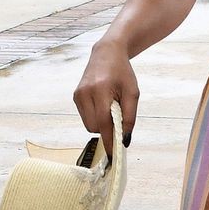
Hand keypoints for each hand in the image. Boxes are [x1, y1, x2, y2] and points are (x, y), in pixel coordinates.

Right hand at [73, 41, 136, 155]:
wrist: (106, 54)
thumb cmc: (123, 73)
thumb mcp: (133, 94)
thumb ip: (129, 117)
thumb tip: (125, 140)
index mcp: (100, 90)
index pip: (103, 123)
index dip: (109, 140)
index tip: (113, 155)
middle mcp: (85, 93)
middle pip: (94, 127)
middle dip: (107, 130)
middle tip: (119, 120)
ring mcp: (77, 95)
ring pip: (88, 124)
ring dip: (101, 124)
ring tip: (111, 107)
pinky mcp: (75, 96)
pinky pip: (85, 117)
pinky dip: (95, 117)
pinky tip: (103, 104)